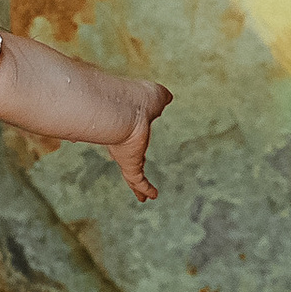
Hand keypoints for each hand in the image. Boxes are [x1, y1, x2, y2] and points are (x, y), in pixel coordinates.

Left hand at [100, 82, 171, 202]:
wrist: (124, 107)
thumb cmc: (135, 98)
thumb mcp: (153, 94)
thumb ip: (160, 97)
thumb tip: (166, 98)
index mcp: (130, 125)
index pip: (131, 135)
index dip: (133, 140)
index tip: (133, 144)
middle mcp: (125, 141)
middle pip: (128, 156)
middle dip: (132, 165)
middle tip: (134, 172)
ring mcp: (126, 154)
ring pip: (132, 174)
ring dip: (138, 186)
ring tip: (143, 197)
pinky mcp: (130, 164)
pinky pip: (138, 180)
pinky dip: (145, 189)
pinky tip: (151, 196)